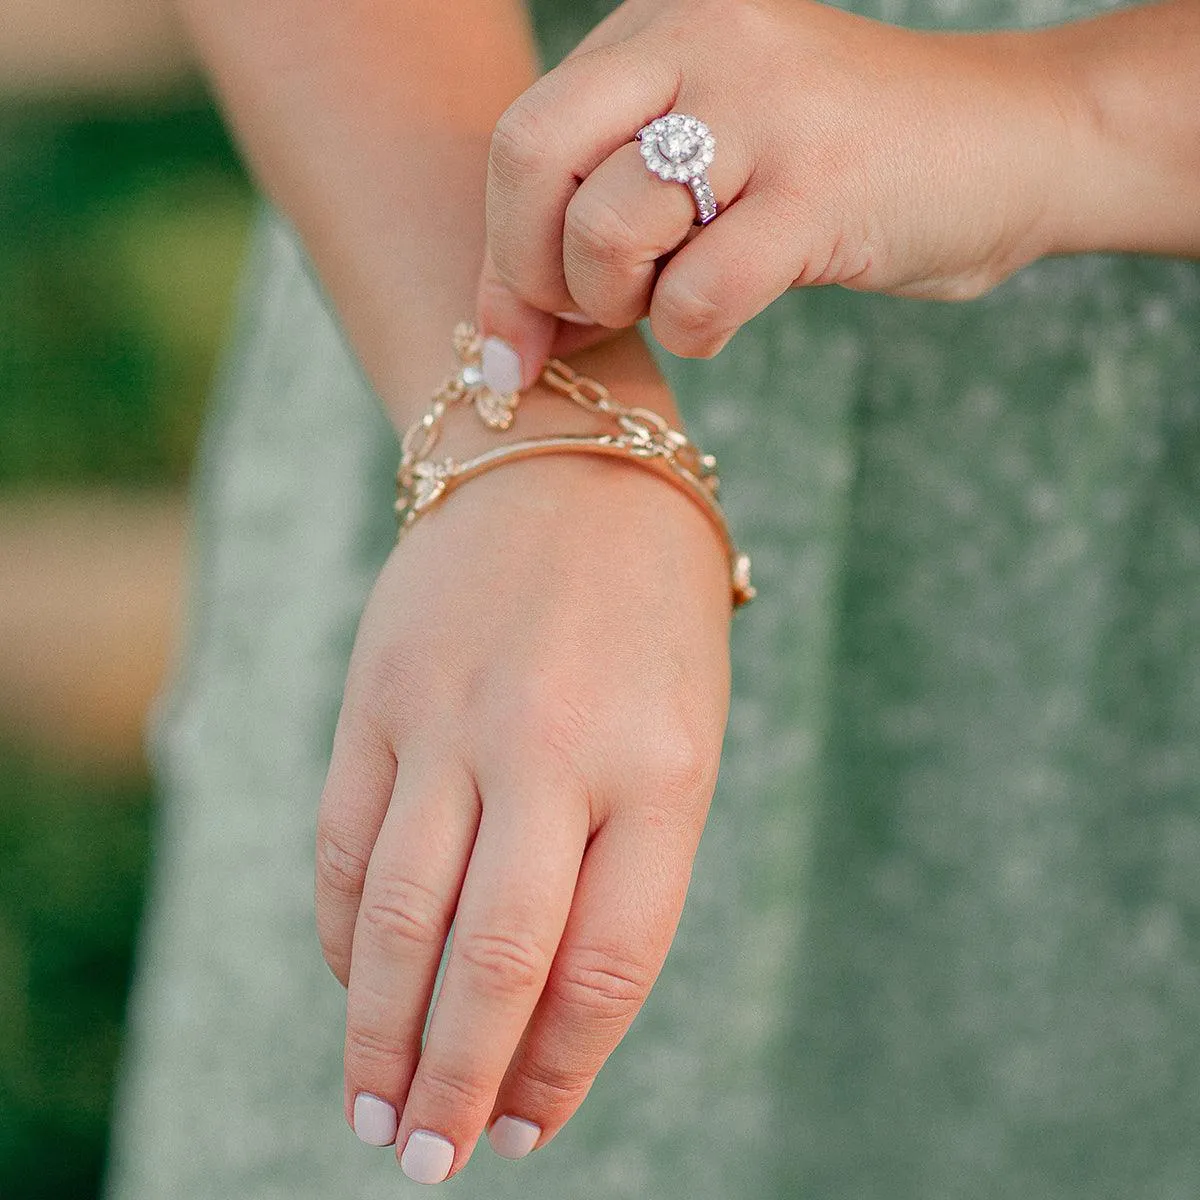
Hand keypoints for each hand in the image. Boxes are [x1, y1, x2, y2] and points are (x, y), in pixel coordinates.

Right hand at [314, 333, 731, 1182]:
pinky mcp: (378, 692)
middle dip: (455, 1081)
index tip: (527, 1129)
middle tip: (428, 1158)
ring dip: (380, 1031)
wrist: (572, 471)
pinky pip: (344, 840)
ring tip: (373, 1109)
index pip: (605, 966)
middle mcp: (552, 751)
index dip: (560, 1069)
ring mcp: (453, 718)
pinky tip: (355, 981)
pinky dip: (345, 930)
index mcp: (659, 773)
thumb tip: (534, 1015)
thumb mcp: (679, 741)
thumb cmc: (652, 626)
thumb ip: (620, 870)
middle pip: (489, 962)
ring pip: (400, 916)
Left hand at [478, 0, 1075, 366]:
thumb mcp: (705, 162)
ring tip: (674, 299)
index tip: (515, 339)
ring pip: (607, 232)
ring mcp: (763, 108)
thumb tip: (500, 341)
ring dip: (620, 304)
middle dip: (536, 274)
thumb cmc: (833, 173)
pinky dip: (694, 335)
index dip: (501, 256)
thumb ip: (598, 218)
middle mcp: (699, 38)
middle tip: (589, 314)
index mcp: (657, 25)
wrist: (1012, 144)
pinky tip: (724, 319)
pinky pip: (698, 295)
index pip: (520, 141)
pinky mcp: (822, 188)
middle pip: (531, 164)